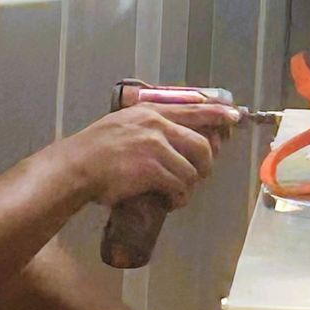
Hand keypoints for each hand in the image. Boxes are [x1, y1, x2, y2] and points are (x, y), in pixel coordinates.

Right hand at [63, 103, 239, 211]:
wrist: (76, 168)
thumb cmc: (93, 151)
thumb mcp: (121, 125)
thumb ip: (146, 127)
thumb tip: (169, 139)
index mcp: (150, 113)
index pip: (193, 108)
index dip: (217, 114)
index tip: (234, 117)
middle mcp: (156, 126)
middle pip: (201, 144)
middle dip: (206, 164)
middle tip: (199, 176)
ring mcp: (156, 148)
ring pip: (192, 170)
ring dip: (189, 187)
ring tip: (177, 194)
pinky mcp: (153, 170)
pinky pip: (179, 186)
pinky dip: (178, 197)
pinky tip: (170, 201)